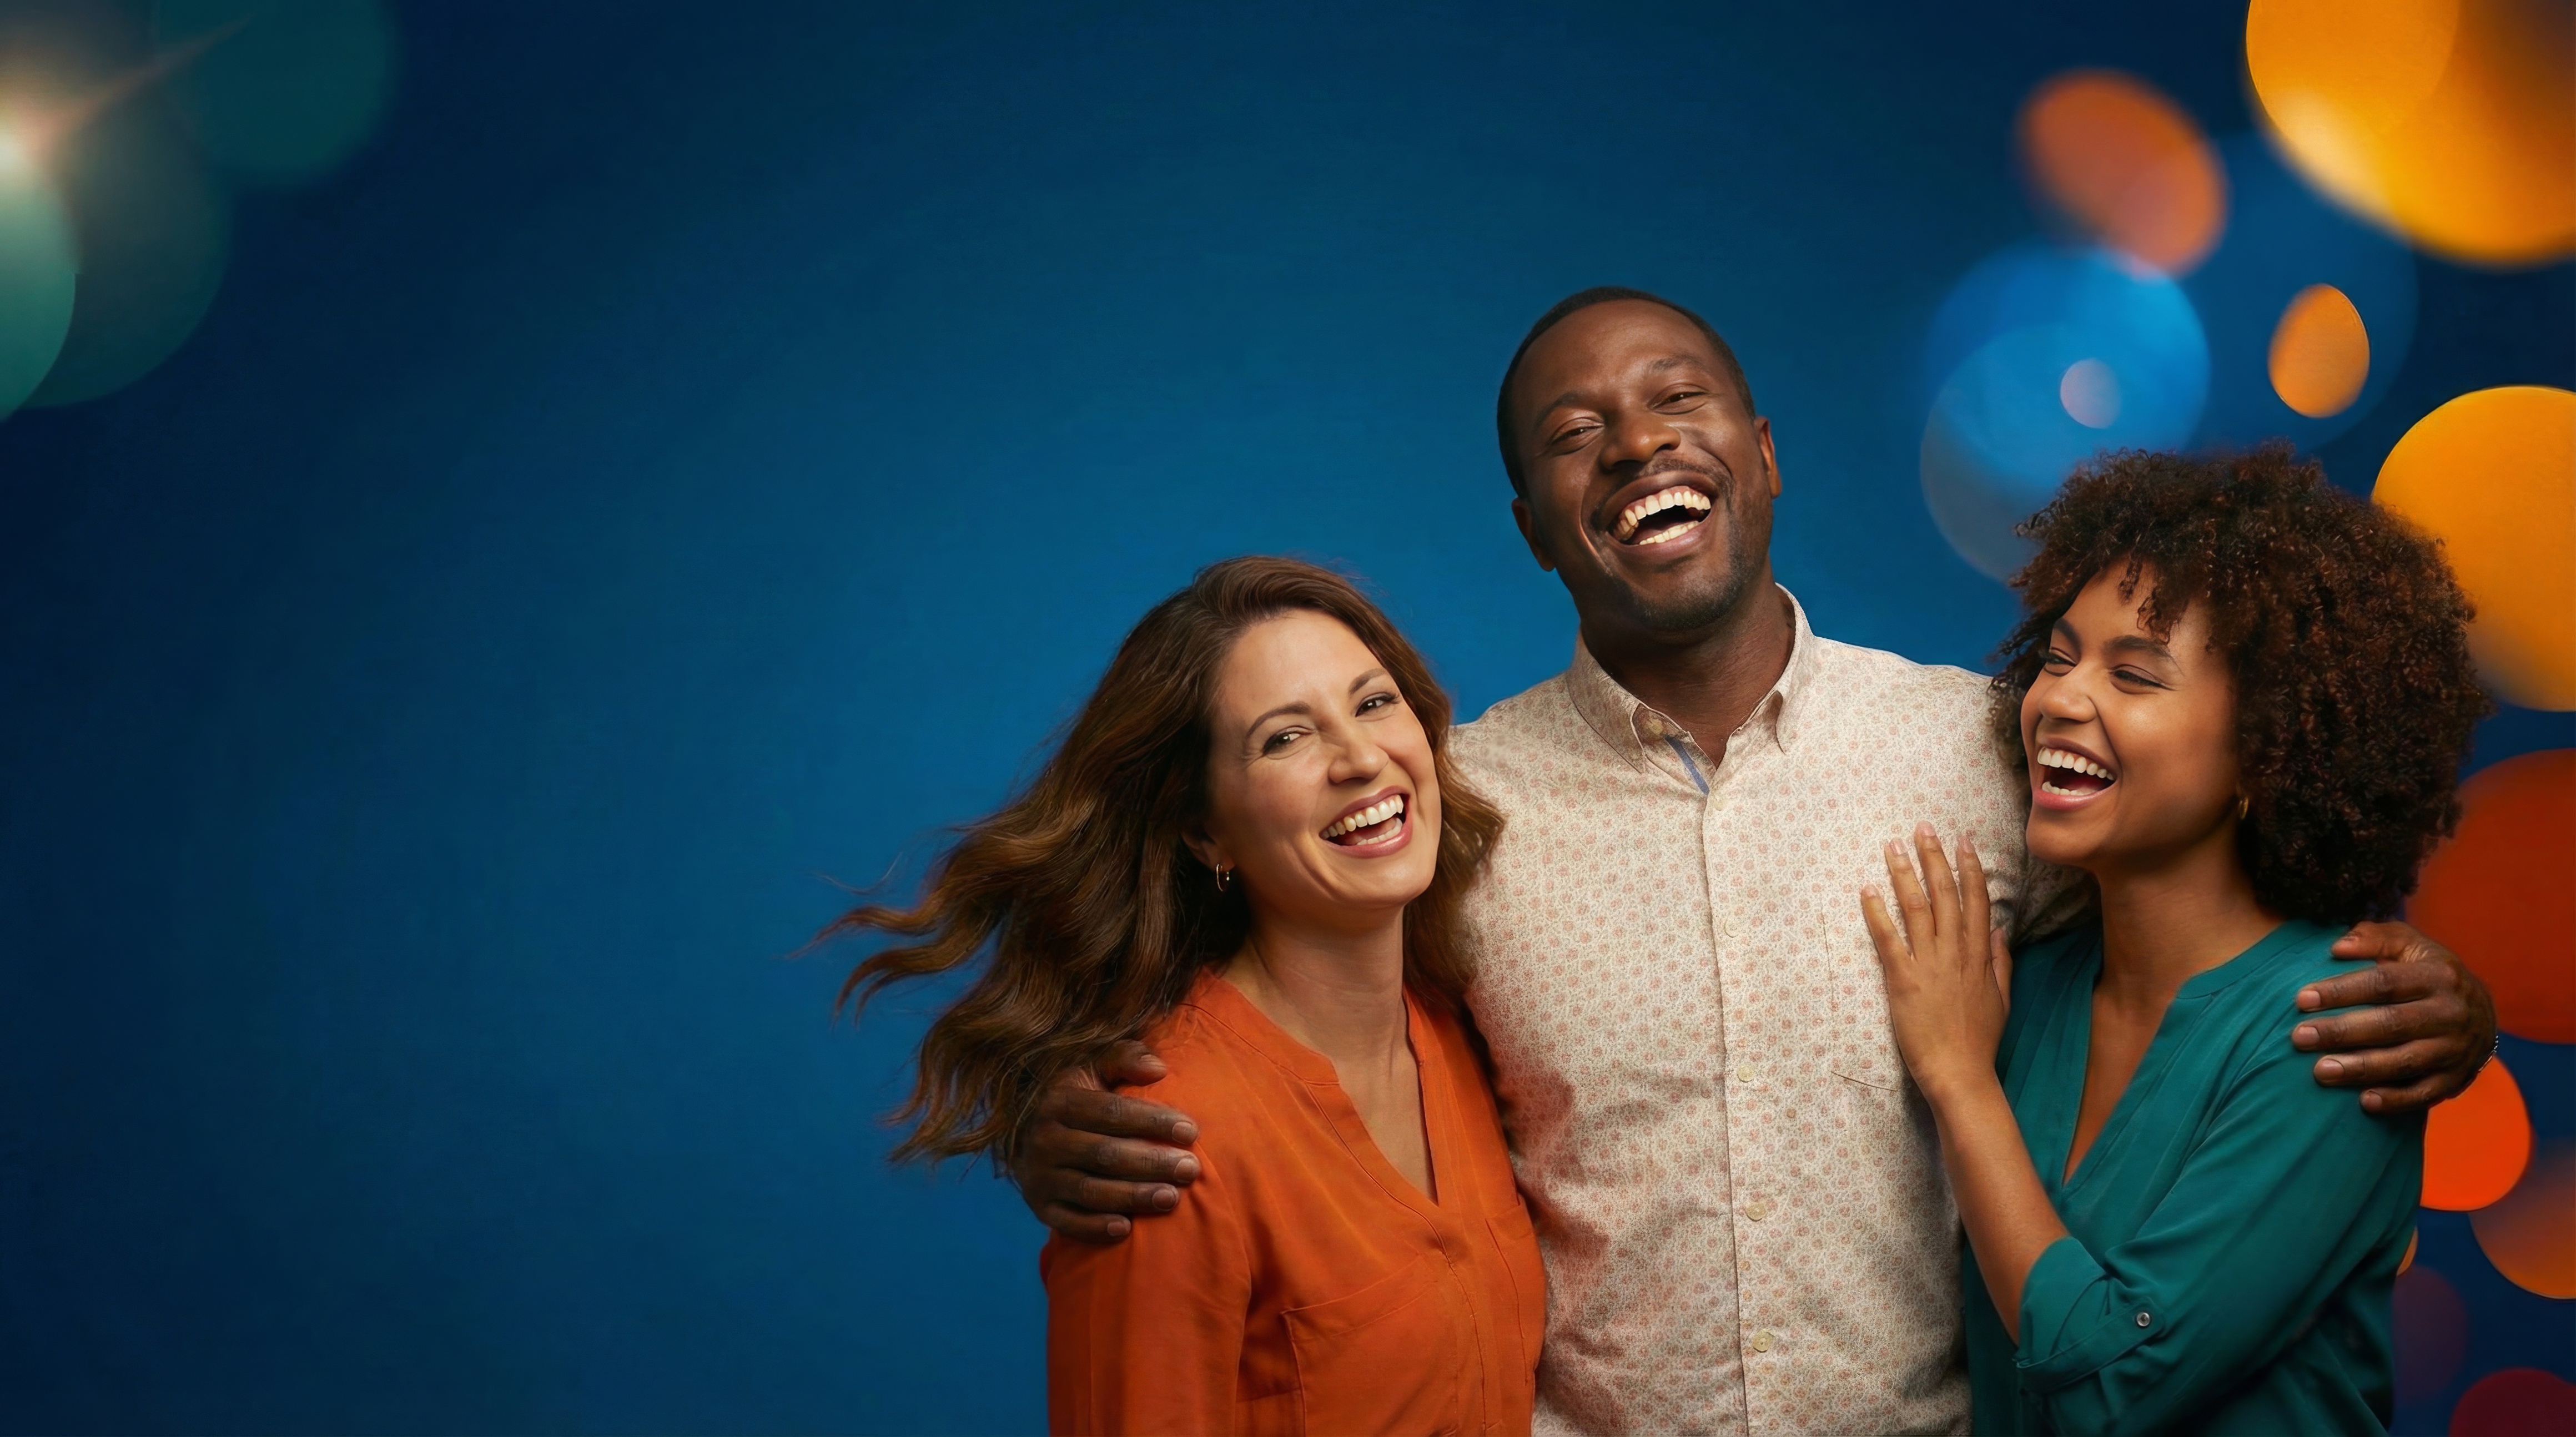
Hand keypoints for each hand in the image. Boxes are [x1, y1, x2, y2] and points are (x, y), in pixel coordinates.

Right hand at [1009, 1040, 1201, 1242]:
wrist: (1030, 1135)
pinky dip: (1095, 1227)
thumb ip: (1126, 1057)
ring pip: (1090, 1190)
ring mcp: (1039, 1176)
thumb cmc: (1080, 1098)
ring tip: (1171, 1197)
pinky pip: (1067, 1222)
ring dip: (1133, 1196)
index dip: (1152, 1121)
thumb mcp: (1094, 1067)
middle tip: (1191, 1169)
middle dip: (1151, 1162)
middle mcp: (1044, 1140)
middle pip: (1104, 1154)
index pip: (1111, 1112)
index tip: (1191, 1131)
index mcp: (1059, 1101)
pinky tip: (1126, 1229)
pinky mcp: (1039, 1207)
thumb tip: (1158, 1068)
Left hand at [1861, 825, 2010, 1102]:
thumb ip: (2000, 962)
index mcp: (1980, 956)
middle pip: (1945, 894)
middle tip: (1921, 827)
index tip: (1961, 841)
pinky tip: (1867, 890)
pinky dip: (1877, 913)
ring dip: (1903, 874)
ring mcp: (1930, 965)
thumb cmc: (1979, 1040)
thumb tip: (1998, 930)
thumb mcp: (2001, 998)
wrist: (1961, 1074)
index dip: (1969, 868)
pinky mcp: (1904, 981)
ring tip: (1891, 846)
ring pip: (1917, 909)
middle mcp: (1956, 953)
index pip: (1976, 901)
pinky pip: (1888, 939)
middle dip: (1933, 858)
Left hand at [2293, 921, 2497, 1113]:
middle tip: (2299, 1037)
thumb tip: (2337, 946)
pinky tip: (2363, 1102)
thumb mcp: (2409, 945)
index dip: (2341, 991)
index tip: (2301, 999)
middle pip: (2391, 1024)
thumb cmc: (2428, 972)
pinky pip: (2425, 1093)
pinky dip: (2396, 1100)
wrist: (2482, 1011)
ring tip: (2320, 1071)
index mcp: (2437, 976)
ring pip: (2406, 1061)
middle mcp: (2450, 1013)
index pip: (2384, 983)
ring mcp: (2456, 1048)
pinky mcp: (2457, 1078)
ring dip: (2361, 1068)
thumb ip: (2374, 939)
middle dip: (2342, 1032)